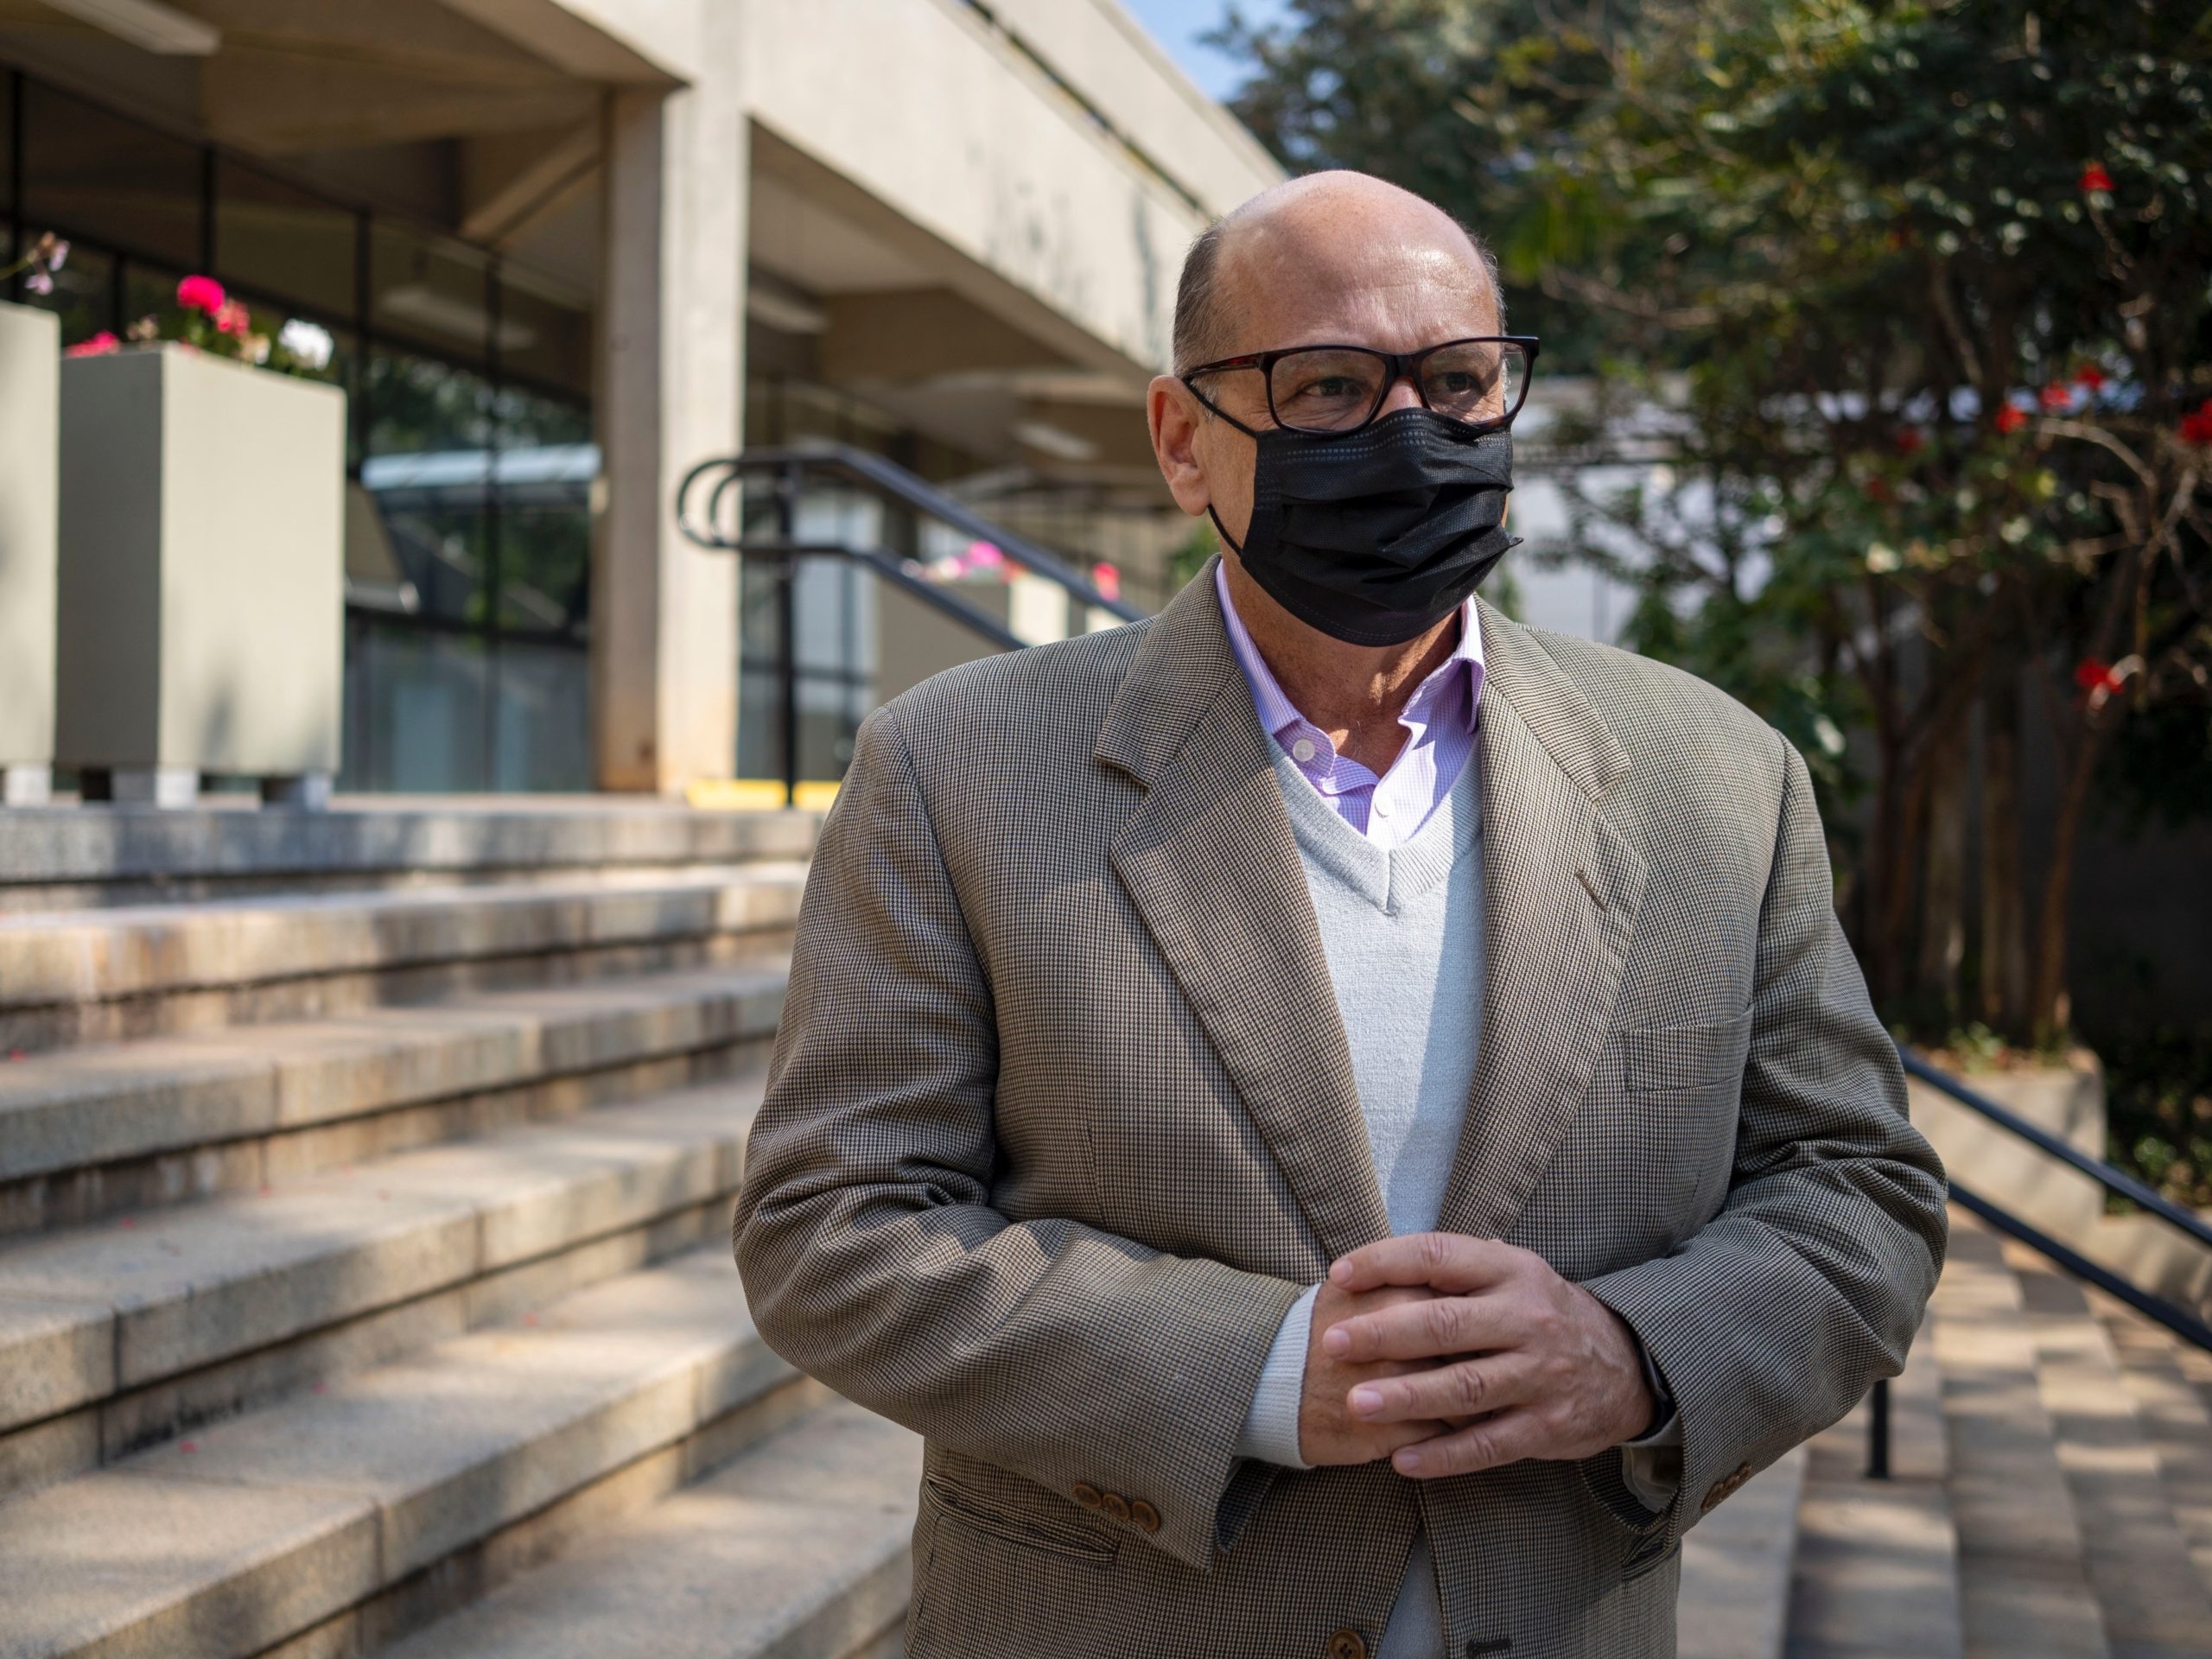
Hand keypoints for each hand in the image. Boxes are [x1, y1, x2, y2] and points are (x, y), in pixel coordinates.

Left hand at [1323, 1233, 1655, 1479]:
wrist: (1626, 1365)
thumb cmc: (1542, 1314)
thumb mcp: (1513, 1276)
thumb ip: (1456, 1270)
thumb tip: (1375, 1263)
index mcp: (1511, 1272)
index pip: (1440, 1256)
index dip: (1386, 1261)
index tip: (1340, 1275)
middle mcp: (1527, 1320)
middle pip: (1447, 1325)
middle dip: (1384, 1334)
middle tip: (1333, 1342)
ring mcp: (1540, 1375)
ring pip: (1465, 1387)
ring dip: (1407, 1397)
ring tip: (1357, 1404)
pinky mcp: (1547, 1426)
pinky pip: (1488, 1444)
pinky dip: (1443, 1455)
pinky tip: (1402, 1459)